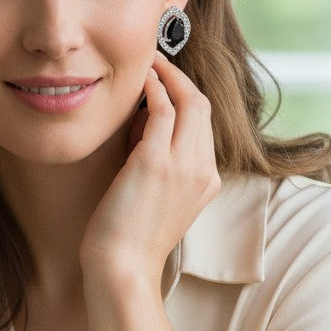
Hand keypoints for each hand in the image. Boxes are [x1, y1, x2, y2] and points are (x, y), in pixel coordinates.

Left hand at [80, 53, 220, 289]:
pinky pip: (162, 111)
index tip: (166, 82)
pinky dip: (153, 90)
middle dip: (181, 78)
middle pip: (203, 107)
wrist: (122, 268)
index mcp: (207, 181)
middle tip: (157, 61)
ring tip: (147, 63)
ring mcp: (182, 166)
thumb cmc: (129, 238)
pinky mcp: (155, 163)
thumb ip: (158, 160)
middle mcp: (203, 171)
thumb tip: (141, 119)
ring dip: (167, 76)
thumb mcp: (158, 196)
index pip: (204, 125)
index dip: (186, 97)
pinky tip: (139, 82)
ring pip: (189, 102)